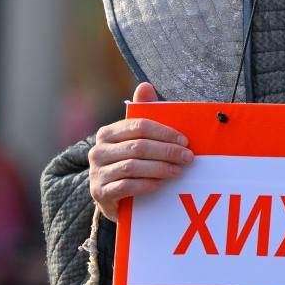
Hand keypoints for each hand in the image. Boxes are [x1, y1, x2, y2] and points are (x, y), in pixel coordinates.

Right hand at [88, 83, 193, 221]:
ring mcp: (97, 173)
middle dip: (167, 151)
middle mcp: (98, 151)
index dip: (164, 133)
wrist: (111, 198)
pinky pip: (126, 186)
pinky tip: (161, 183)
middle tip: (187, 157)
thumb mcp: (134, 140)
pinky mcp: (100, 193)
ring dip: (160, 168)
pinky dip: (146, 184)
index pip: (139, 126)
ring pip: (133, 166)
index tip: (184, 140)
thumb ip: (142, 114)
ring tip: (178, 171)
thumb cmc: (127, 163)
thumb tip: (145, 86)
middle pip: (138, 147)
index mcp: (107, 133)